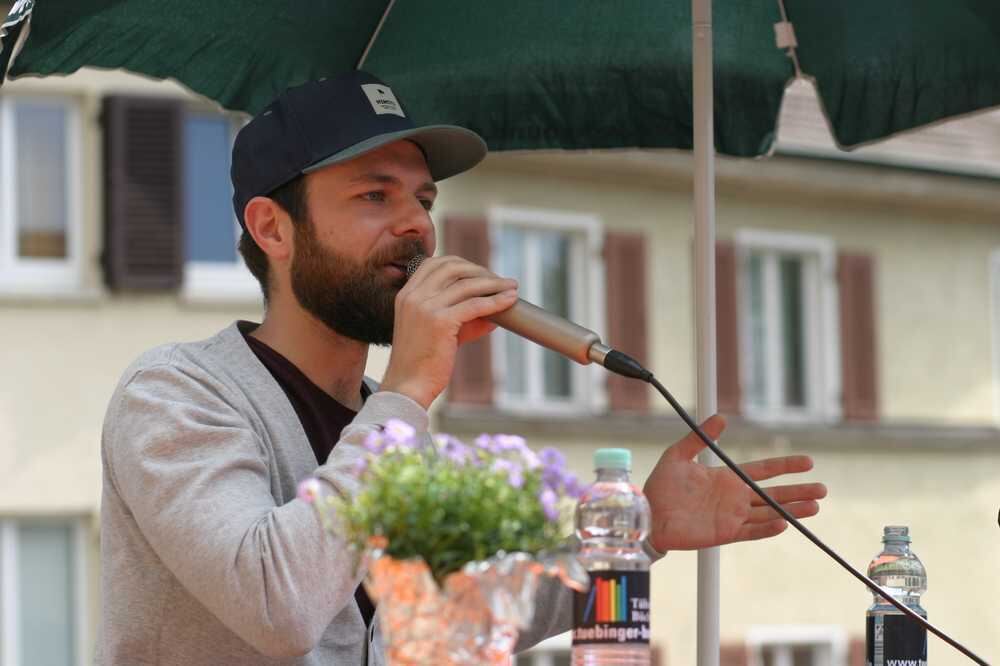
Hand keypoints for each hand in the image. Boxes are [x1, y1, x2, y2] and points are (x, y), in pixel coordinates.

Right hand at [380, 255, 516, 408]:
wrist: (408, 387)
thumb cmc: (422, 363)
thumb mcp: (438, 332)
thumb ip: (461, 319)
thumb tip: (492, 315)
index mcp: (406, 294)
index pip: (435, 264)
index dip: (462, 264)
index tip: (481, 273)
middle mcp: (413, 296)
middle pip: (453, 268)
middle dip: (480, 271)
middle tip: (500, 281)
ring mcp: (425, 307)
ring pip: (467, 285)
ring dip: (494, 284)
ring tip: (512, 287)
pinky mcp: (439, 321)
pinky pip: (475, 305)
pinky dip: (496, 301)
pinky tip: (509, 300)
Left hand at [643, 415, 826, 552]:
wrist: (647, 513)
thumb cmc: (661, 485)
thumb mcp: (679, 455)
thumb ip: (700, 437)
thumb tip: (721, 417)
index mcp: (726, 477)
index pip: (763, 469)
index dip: (785, 466)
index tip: (808, 462)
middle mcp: (734, 497)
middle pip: (773, 492)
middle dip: (798, 490)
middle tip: (823, 489)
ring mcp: (731, 516)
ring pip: (768, 512)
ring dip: (791, 509)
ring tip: (815, 506)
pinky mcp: (724, 532)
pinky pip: (750, 531)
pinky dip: (766, 528)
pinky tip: (784, 522)